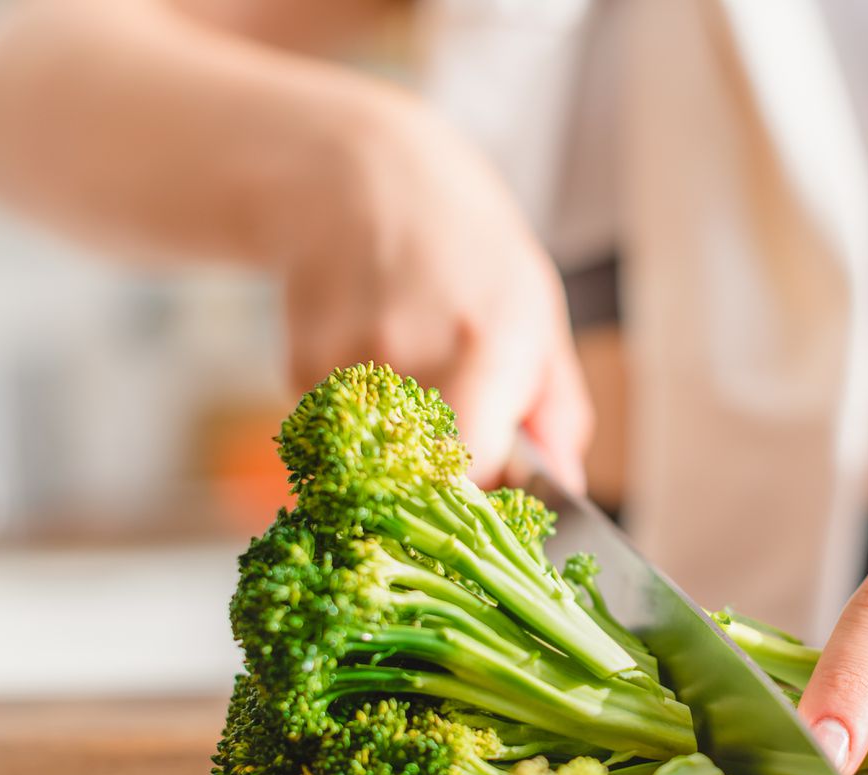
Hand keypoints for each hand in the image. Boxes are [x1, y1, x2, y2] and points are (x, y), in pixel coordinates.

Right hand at [275, 95, 590, 489]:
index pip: (476, 474)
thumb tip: (567, 488)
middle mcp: (411, 357)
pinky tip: (375, 367)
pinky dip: (363, 429)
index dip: (486, 503)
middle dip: (444, 492)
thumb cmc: (467, 250)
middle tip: (459, 458)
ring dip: (403, 457)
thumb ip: (557, 413)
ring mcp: (348, 365)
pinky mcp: (300, 371)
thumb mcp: (538, 313)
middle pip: (424, 487)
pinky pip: (340, 442)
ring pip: (381, 471)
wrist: (360, 178)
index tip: (496, 503)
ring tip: (417, 386)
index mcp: (486, 346)